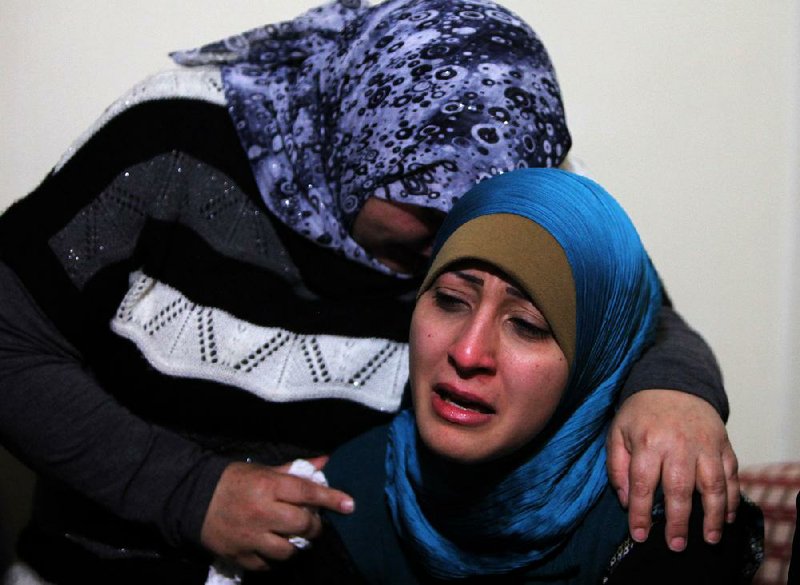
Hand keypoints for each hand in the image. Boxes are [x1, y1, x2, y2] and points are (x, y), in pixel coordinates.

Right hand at [201, 457, 354, 570]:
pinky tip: (273, 546)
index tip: (350, 505)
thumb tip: (326, 461)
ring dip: (296, 544)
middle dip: (314, 525)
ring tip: (292, 536)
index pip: (307, 492)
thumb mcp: (264, 470)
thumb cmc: (235, 481)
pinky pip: (268, 565)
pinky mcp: (239, 555)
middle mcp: (261, 511)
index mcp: (267, 485)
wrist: (194, 498)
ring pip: (288, 550)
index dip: (331, 498)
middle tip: (311, 522)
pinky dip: (275, 558)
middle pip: (302, 524)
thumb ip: (296, 469)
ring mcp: (249, 536)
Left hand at [606, 389, 738, 551]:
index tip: (640, 535)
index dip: (640, 514)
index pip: (642, 485)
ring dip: (713, 516)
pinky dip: (731, 498)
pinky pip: (731, 475)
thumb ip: (617, 466)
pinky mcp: (723, 445)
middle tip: (675, 545)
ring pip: (712, 486)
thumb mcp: (618, 432)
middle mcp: (678, 445)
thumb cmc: (641, 413)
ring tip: (709, 538)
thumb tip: (625, 500)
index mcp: (648, 442)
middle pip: (679, 489)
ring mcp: (705, 445)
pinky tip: (727, 516)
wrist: (674, 383)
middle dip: (678, 522)